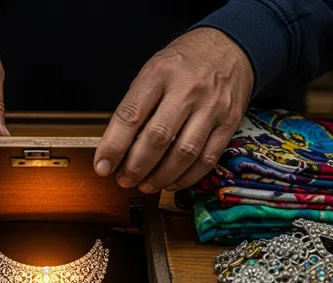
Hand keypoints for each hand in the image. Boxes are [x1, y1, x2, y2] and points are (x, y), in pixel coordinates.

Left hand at [94, 28, 253, 192]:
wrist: (230, 47)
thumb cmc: (184, 62)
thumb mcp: (152, 71)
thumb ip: (136, 106)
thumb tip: (115, 148)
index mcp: (159, 74)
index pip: (130, 115)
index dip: (113, 146)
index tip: (102, 166)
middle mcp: (187, 89)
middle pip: (158, 137)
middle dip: (136, 166)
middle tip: (124, 179)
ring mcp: (211, 107)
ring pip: (184, 153)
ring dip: (160, 176)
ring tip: (146, 185)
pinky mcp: (229, 122)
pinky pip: (207, 159)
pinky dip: (186, 177)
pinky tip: (171, 181)